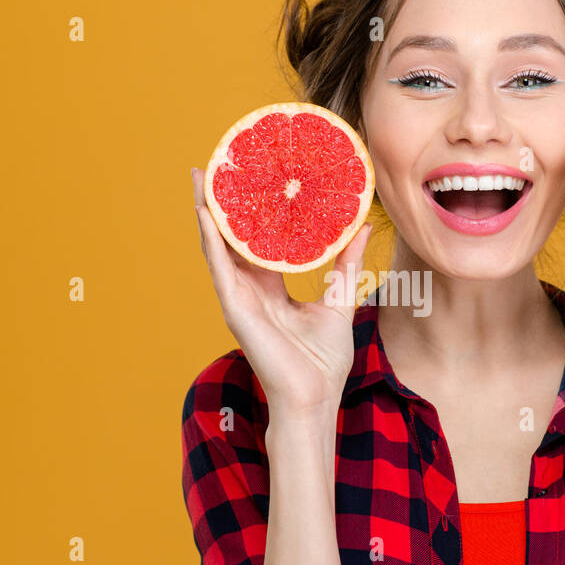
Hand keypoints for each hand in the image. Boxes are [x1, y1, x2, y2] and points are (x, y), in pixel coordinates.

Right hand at [191, 166, 371, 418]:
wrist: (314, 399)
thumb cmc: (324, 362)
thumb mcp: (339, 302)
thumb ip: (344, 265)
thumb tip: (362, 227)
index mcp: (271, 289)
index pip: (257, 242)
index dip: (253, 211)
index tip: (253, 179)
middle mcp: (250, 290)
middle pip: (231, 238)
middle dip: (222, 203)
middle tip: (219, 164)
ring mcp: (239, 299)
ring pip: (218, 247)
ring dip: (207, 212)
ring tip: (202, 177)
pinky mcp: (235, 309)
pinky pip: (220, 268)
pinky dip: (211, 239)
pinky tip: (205, 213)